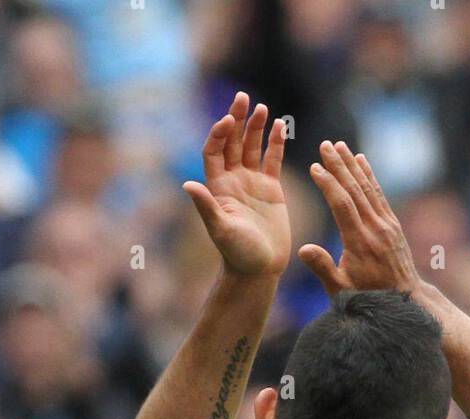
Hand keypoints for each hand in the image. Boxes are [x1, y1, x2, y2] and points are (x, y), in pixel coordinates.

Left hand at [183, 92, 289, 278]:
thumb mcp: (220, 230)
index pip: (214, 150)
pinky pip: (273, 160)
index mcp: (218, 187)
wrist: (259, 270)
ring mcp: (252, 183)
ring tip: (263, 109)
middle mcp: (233, 180)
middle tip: (243, 98)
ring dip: (256, 127)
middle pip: (232, 142)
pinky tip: (281, 126)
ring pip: (252, 147)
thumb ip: (206, 206)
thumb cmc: (237, 254)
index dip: (219, 133)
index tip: (228, 121)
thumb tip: (188, 184)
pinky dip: (276, 143)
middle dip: (237, 120)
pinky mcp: (271, 189)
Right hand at [300, 142, 420, 295]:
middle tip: (325, 144)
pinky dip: (369, 176)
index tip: (315, 167)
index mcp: (360, 243)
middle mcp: (375, 229)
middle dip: (339, 165)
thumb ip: (323, 268)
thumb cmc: (367, 298)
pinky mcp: (393, 224)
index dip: (328, 183)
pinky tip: (362, 161)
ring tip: (340, 146)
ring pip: (367, 188)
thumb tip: (303, 249)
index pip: (342, 204)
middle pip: (355, 189)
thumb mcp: (341, 290)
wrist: (405, 301)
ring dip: (353, 165)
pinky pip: (379, 194)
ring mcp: (387, 225)